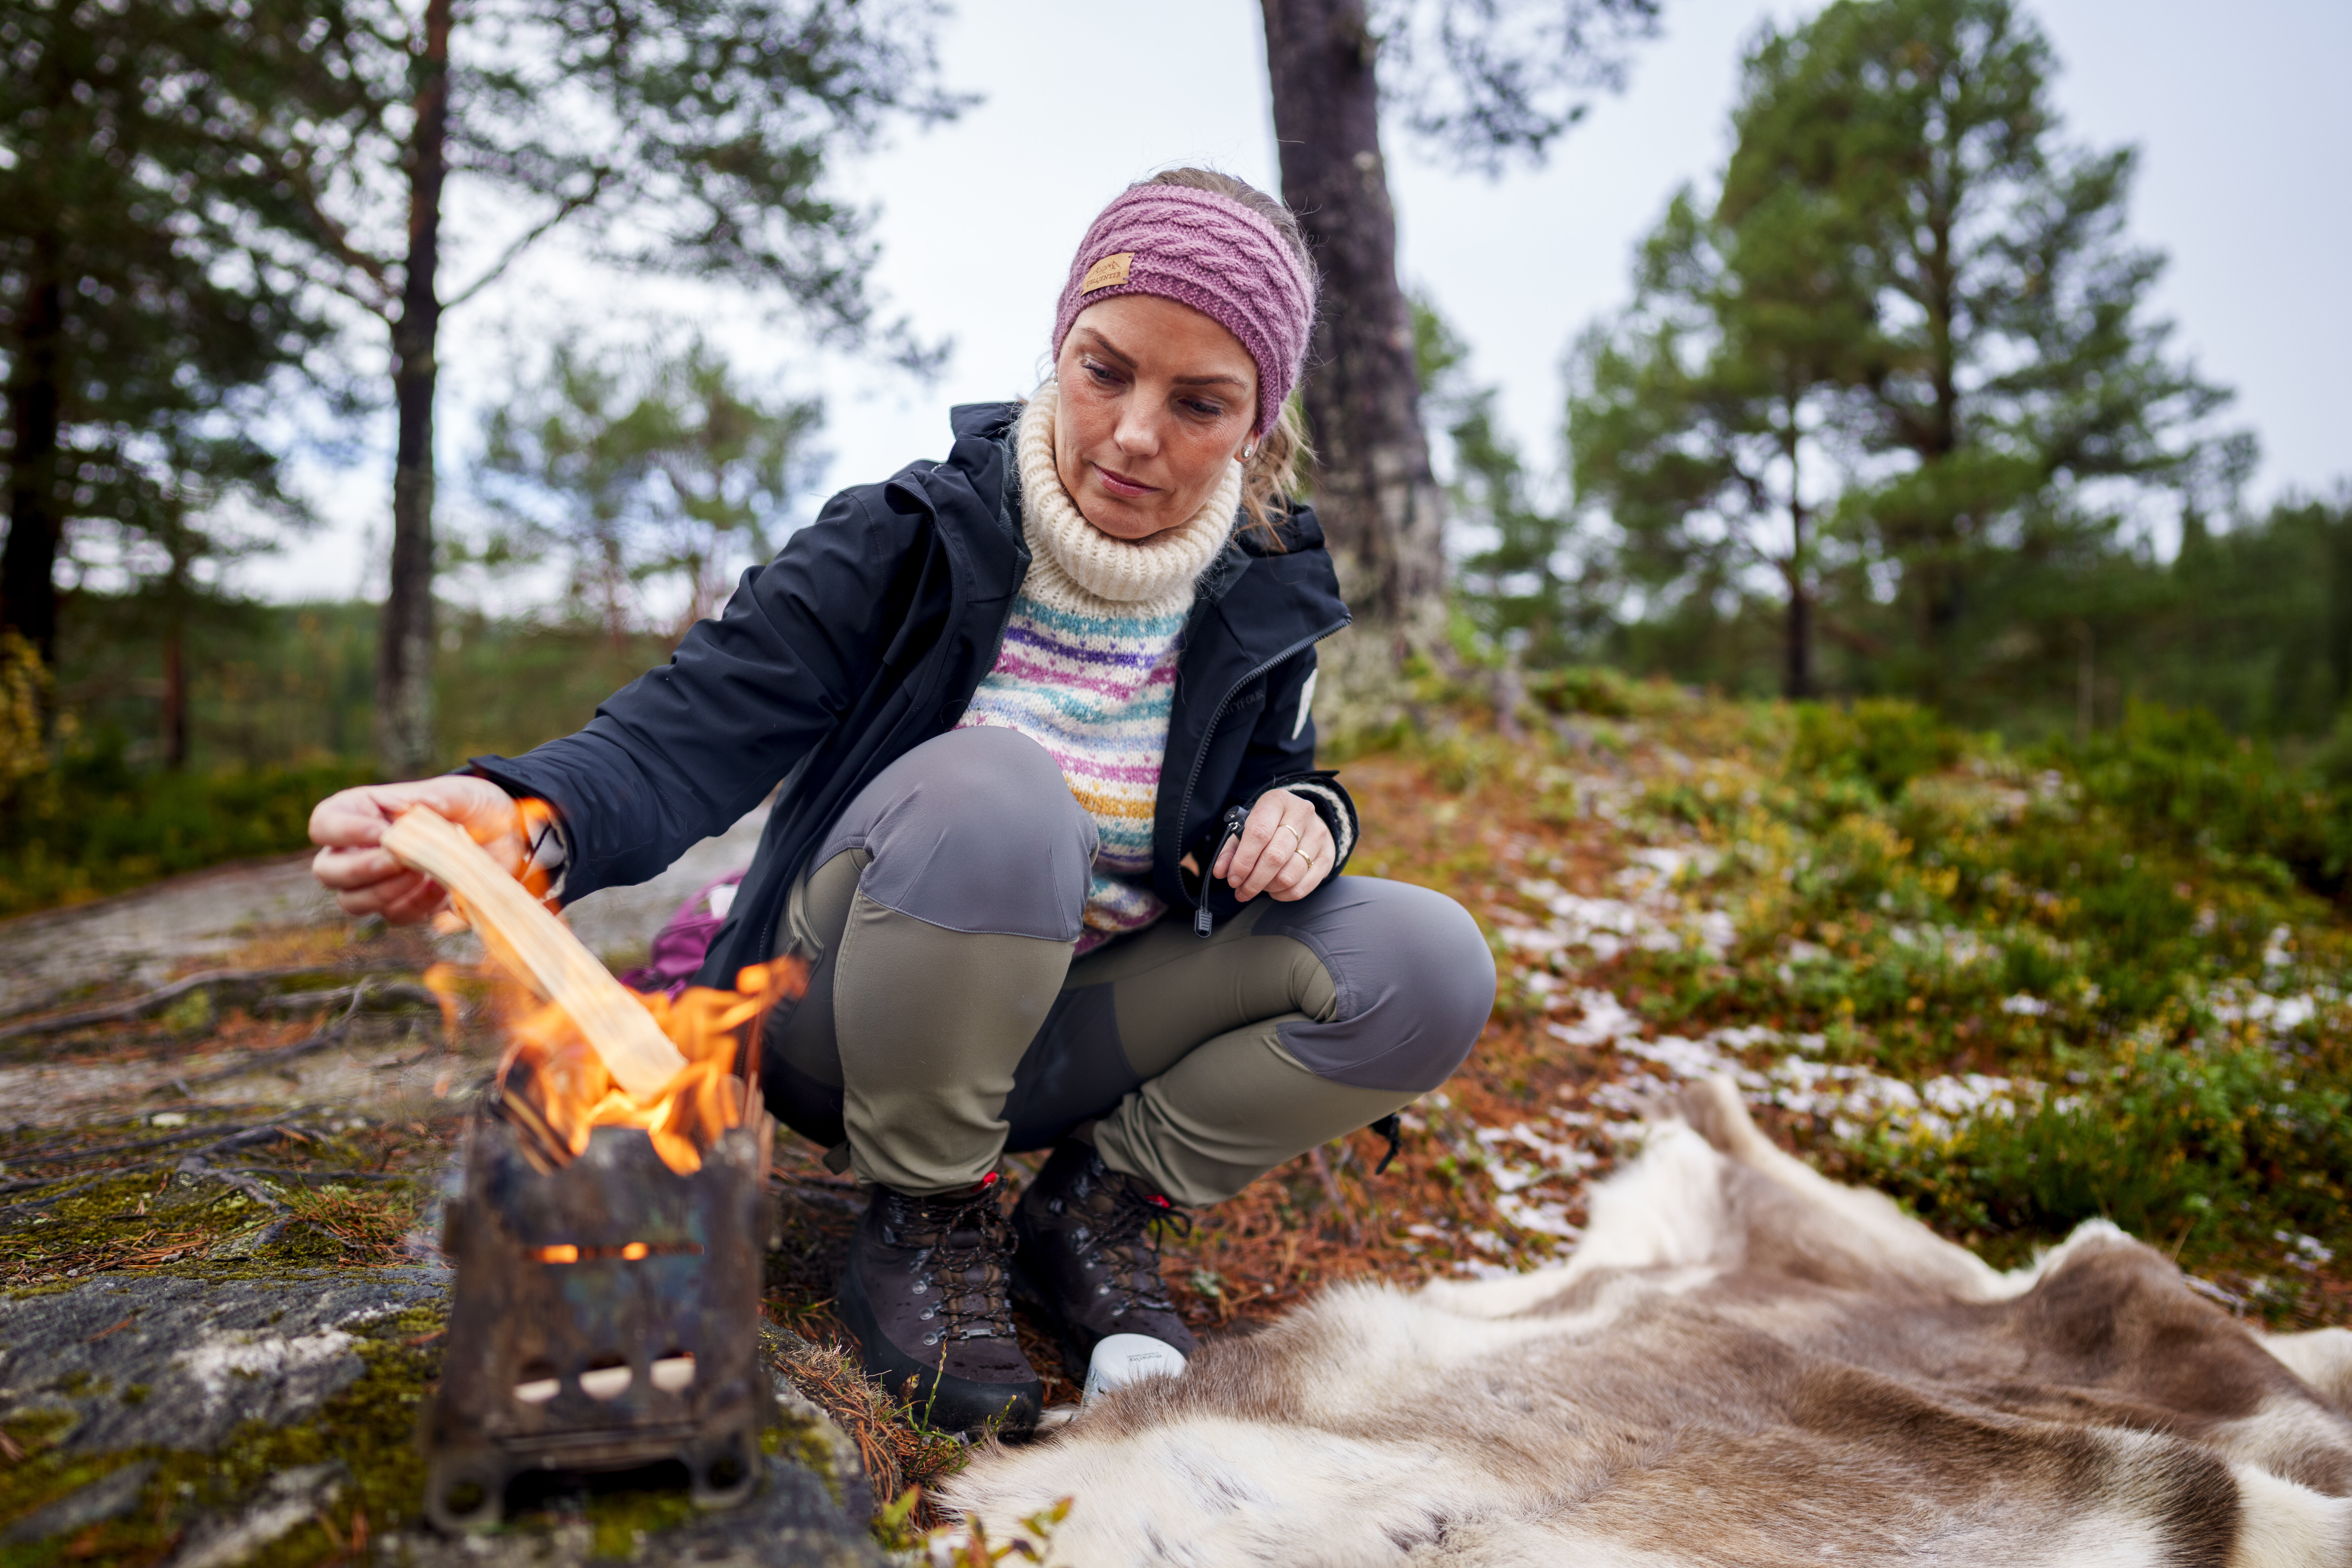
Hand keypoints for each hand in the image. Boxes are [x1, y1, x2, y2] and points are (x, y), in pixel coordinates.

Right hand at [309, 775, 523, 922]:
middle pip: (328, 871)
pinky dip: (416, 905)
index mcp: (364, 811)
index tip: (382, 833)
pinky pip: (394, 915)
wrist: (505, 835)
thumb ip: (438, 798)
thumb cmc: (474, 806)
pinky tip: (442, 887)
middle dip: (361, 869)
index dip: (343, 832)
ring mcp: (379, 881)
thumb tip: (416, 808)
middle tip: (400, 860)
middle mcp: (361, 849)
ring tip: (423, 872)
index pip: (325, 823)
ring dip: (386, 891)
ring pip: (353, 901)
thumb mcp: (463, 793)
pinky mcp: (405, 904)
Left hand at [1211, 788, 1334, 902]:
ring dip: (1268, 888)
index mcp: (1277, 801)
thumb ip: (1232, 849)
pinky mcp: (1328, 854)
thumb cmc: (1269, 824)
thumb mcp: (1247, 827)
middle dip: (1253, 880)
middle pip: (1275, 856)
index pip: (1259, 833)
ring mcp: (1318, 834)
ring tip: (1257, 887)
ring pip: (1290, 874)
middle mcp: (1302, 813)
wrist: (1303, 819)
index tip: (1233, 878)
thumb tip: (1220, 871)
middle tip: (1241, 891)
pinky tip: (1274, 890)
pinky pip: (1304, 886)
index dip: (1243, 860)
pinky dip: (1284, 894)